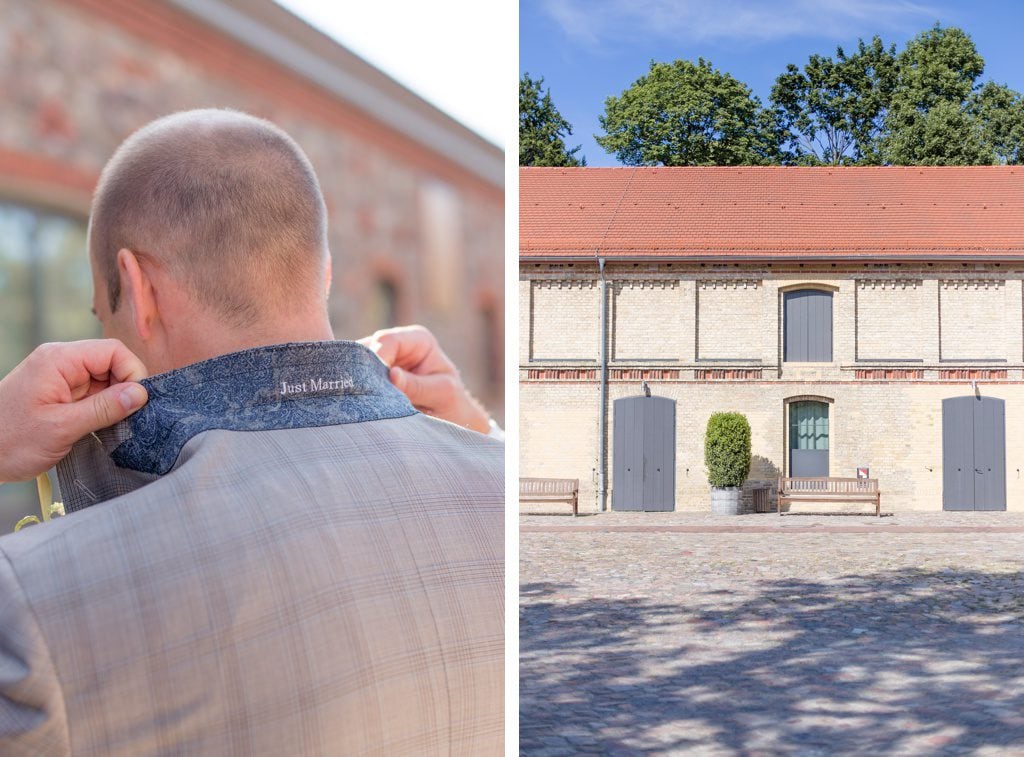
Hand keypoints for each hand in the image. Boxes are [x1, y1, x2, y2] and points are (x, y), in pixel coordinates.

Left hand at [0, 340, 148, 482]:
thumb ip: (104, 409)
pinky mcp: (60, 393)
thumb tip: (141, 394)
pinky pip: (93, 394)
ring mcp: (59, 378)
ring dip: (113, 402)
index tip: (137, 402)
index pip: (113, 351)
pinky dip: (102, 409)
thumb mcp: (62, 427)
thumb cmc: (10, 441)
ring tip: (110, 426)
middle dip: (124, 389)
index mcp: (59, 360)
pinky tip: (99, 427)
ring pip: (105, 380)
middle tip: (126, 418)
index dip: (132, 373)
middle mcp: (60, 362)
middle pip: (111, 364)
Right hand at [358, 325, 490, 433]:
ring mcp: (380, 359)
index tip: (372, 383)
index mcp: (418, 339)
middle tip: (358, 395)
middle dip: (361, 372)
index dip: (376, 358)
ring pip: (354, 365)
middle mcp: (396, 344)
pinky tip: (353, 404)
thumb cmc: (451, 402)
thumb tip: (392, 375)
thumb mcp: (441, 394)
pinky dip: (353, 391)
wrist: (450, 418)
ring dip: (355, 383)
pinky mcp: (370, 376)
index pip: (387, 341)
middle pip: (365, 349)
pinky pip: (353, 380)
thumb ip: (416, 385)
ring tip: (356, 402)